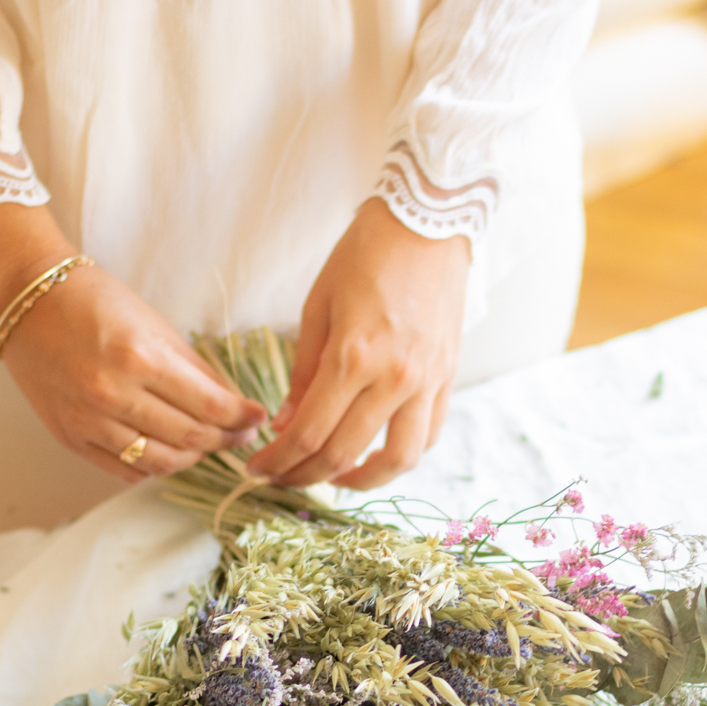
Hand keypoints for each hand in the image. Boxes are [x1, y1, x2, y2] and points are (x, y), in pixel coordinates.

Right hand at [0, 203, 265, 480]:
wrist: (25, 301)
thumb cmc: (93, 301)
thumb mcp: (154, 324)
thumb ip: (195, 368)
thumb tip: (234, 403)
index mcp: (139, 358)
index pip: (210, 406)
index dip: (242, 418)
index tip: (257, 418)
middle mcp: (112, 395)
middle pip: (189, 439)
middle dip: (224, 440)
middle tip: (240, 436)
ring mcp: (87, 421)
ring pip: (159, 463)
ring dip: (192, 459)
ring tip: (207, 446)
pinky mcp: (69, 437)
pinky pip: (123, 470)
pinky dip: (153, 467)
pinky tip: (168, 453)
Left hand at [246, 197, 470, 489]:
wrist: (428, 223)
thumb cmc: (365, 255)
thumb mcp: (318, 306)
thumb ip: (303, 371)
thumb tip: (287, 424)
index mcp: (353, 356)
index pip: (309, 433)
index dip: (279, 461)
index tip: (259, 468)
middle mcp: (394, 378)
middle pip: (344, 454)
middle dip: (304, 475)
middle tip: (283, 478)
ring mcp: (427, 382)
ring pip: (398, 460)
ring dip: (362, 482)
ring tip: (335, 477)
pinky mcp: (448, 378)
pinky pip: (428, 435)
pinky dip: (401, 453)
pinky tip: (375, 450)